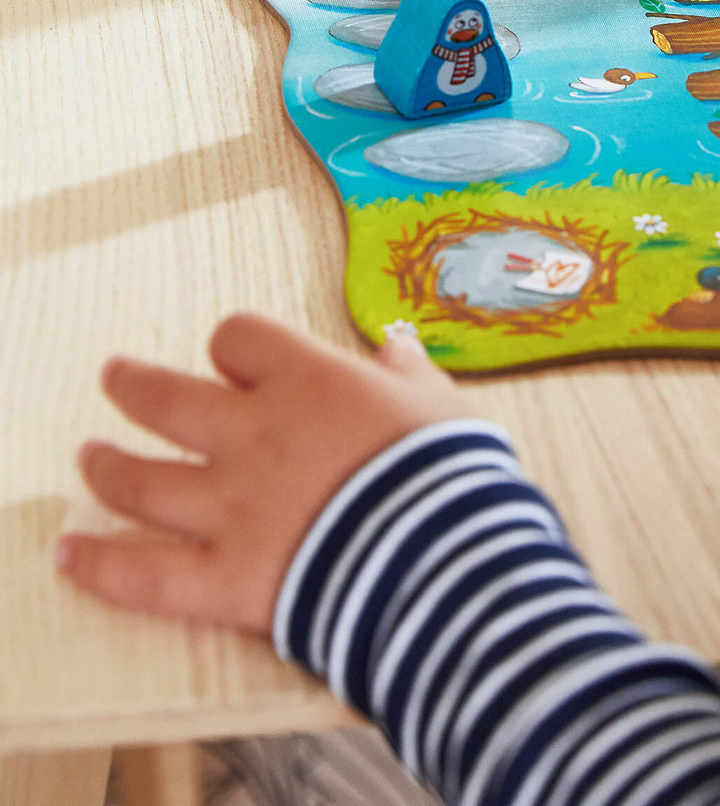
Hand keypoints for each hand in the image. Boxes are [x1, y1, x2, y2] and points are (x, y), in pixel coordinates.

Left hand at [55, 315, 471, 633]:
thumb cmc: (452, 471)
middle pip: (169, 398)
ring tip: (87, 457)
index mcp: (308, 382)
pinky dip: (101, 565)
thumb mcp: (443, 405)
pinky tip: (69, 555)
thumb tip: (397, 352)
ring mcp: (231, 507)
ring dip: (106, 467)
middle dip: (135, 385)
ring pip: (142, 479)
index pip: (240, 339)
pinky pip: (144, 573)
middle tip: (115, 377)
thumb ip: (410, 375)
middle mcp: (254, 434)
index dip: (233, 347)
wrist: (443, 554)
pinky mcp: (225, 577)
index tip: (236, 361)